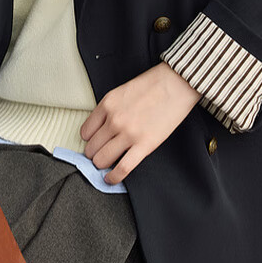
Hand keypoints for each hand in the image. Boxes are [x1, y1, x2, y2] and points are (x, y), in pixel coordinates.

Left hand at [79, 62, 201, 184]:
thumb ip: (109, 110)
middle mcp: (114, 120)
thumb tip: (101, 130)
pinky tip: (110, 179)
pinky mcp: (144, 145)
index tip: (94, 143)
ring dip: (101, 165)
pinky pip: (122, 168)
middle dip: (94, 154)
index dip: (89, 140)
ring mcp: (128, 133)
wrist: (176, 84)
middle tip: (100, 154)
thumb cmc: (152, 85)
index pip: (85, 132)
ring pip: (101, 160)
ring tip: (107, 165)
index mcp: (107, 104)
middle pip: (91, 148)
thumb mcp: (122, 92)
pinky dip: (113, 178)